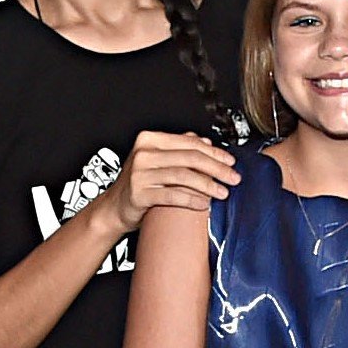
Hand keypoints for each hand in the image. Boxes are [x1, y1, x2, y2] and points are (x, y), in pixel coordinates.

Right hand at [105, 130, 239, 232]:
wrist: (114, 208)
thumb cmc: (139, 184)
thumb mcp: (157, 160)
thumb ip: (179, 149)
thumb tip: (206, 142)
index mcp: (149, 140)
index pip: (189, 142)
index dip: (214, 153)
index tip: (230, 162)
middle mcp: (143, 153)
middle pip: (189, 158)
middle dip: (216, 168)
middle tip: (233, 178)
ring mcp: (140, 173)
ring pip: (183, 176)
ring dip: (208, 185)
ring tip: (223, 193)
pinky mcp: (139, 194)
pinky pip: (172, 195)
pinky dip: (192, 199)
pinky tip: (205, 204)